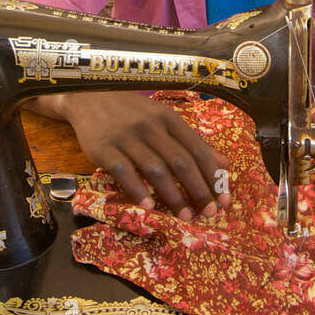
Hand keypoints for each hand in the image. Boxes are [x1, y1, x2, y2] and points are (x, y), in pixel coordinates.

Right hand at [58, 91, 230, 219]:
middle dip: (198, 190)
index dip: (213, 176)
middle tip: (209, 213)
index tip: (224, 200)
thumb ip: (192, 141)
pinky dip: (138, 190)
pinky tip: (149, 207)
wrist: (89, 97)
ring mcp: (127, 137)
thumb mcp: (164, 119)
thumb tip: (224, 164)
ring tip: (186, 216)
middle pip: (180, 162)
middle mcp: (151, 126)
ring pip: (156, 169)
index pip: (197, 150)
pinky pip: (124, 172)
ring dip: (173, 196)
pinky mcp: (104, 148)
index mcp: (169, 119)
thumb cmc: (132, 112)